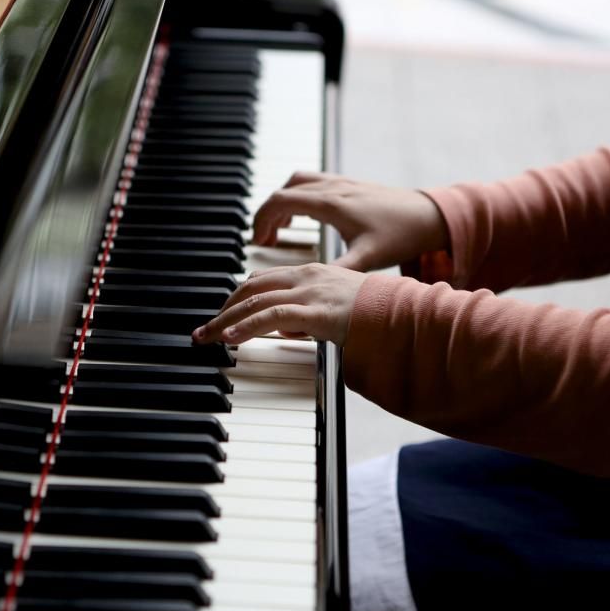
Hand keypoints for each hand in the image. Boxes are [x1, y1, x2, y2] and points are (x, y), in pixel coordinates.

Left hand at [192, 263, 366, 345]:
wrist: (405, 313)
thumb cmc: (377, 312)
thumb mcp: (336, 309)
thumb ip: (309, 315)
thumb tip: (287, 329)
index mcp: (311, 273)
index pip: (263, 280)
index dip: (238, 298)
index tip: (222, 315)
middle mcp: (306, 277)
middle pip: (251, 288)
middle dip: (224, 310)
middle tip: (205, 330)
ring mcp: (310, 292)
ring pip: (255, 302)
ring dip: (225, 322)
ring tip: (207, 338)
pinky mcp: (316, 311)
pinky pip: (272, 317)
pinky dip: (246, 326)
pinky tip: (230, 338)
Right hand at [253, 172, 448, 271]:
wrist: (430, 216)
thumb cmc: (401, 235)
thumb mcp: (366, 259)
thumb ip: (335, 273)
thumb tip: (309, 291)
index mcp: (331, 204)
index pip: (280, 202)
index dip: (262, 221)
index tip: (258, 242)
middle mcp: (333, 188)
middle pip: (284, 191)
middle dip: (268, 215)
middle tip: (264, 241)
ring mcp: (341, 183)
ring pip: (297, 182)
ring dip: (283, 203)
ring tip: (280, 229)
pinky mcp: (350, 184)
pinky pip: (313, 182)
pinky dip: (299, 196)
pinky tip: (306, 216)